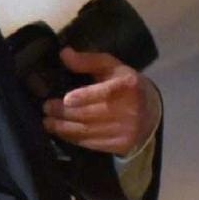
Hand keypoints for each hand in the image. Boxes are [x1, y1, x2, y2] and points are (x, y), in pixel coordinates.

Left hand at [42, 47, 159, 155]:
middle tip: (47, 108)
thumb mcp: (112, 67)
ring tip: (48, 122)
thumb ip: (88, 61)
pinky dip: (74, 139)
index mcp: (128, 86)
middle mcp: (130, 109)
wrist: (151, 111)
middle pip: (90, 113)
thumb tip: (64, 54)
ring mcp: (127, 130)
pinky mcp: (122, 145)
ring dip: (64, 128)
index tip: (65, 100)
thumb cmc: (126, 85)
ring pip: (88, 131)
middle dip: (64, 113)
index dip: (85, 97)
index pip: (105, 93)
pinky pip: (92, 143)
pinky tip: (63, 132)